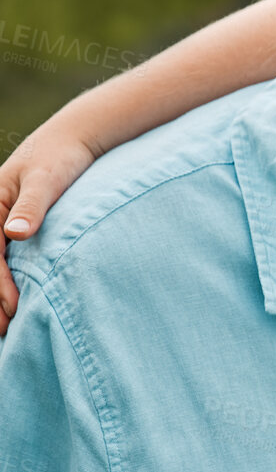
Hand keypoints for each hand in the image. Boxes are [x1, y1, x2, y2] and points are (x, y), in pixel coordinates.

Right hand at [0, 129, 97, 332]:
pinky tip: (13, 303)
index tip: (12, 308)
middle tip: (4, 330)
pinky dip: (6, 281)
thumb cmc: (59, 158)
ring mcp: (1, 223)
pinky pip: (5, 259)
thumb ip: (32, 206)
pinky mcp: (14, 227)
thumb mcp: (46, 180)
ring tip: (5, 327)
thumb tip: (15, 233)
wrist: (72, 140)